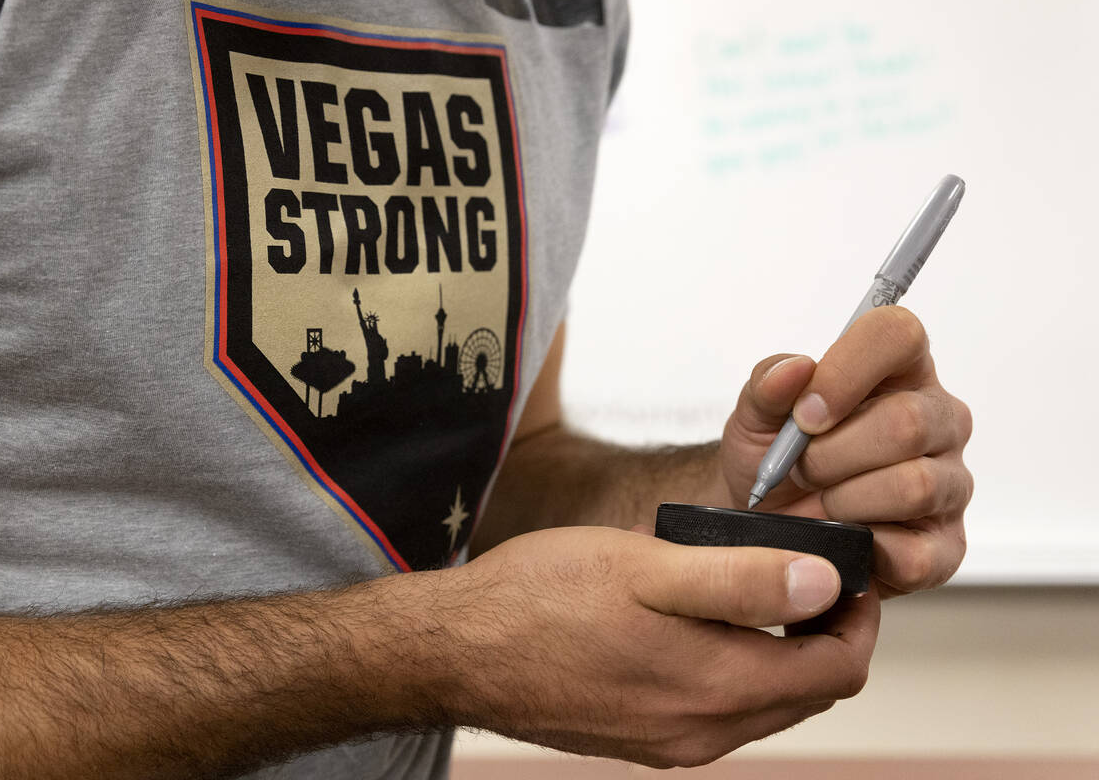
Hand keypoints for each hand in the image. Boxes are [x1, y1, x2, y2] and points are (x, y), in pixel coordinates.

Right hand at [444, 526, 878, 767]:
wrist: (456, 650)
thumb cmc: (540, 597)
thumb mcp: (646, 568)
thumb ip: (742, 580)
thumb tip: (825, 585)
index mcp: (714, 689)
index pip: (836, 671)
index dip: (856, 618)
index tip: (843, 571)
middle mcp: (701, 733)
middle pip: (805, 693)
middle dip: (821, 635)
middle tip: (801, 572)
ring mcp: (668, 744)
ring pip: (763, 704)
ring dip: (777, 653)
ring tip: (749, 590)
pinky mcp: (640, 740)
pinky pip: (717, 712)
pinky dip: (732, 671)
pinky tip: (696, 625)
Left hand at [718, 306, 972, 597]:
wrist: (761, 523)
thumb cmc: (772, 457)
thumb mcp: (754, 415)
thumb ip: (768, 385)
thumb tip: (795, 370)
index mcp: (898, 370)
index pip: (898, 334)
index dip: (846, 371)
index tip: (803, 414)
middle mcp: (938, 420)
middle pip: (907, 421)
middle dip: (830, 454)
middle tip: (800, 469)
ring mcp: (949, 484)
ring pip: (913, 485)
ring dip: (843, 501)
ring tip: (818, 504)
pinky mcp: (944, 547)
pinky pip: (916, 554)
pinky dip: (861, 548)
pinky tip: (840, 536)